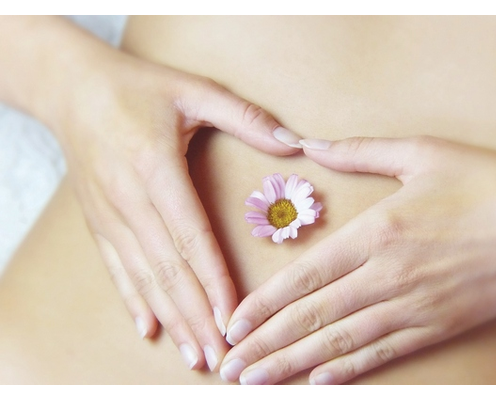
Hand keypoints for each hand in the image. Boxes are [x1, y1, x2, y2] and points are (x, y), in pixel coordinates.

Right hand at [54, 48, 301, 370]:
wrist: (73, 89)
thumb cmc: (138, 88)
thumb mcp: (194, 91)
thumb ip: (245, 118)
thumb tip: (294, 143)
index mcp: (156, 169)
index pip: (191, 237)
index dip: (214, 281)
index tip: (234, 317)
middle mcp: (129, 199)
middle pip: (168, 269)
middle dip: (197, 316)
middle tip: (222, 355)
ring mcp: (109, 215)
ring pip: (144, 277)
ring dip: (172, 319)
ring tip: (195, 354)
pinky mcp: (97, 222)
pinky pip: (116, 269)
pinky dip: (134, 301)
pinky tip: (149, 329)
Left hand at [220, 135, 495, 383]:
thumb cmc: (485, 183)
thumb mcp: (420, 153)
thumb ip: (359, 150)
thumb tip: (311, 143)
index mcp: (378, 231)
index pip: (306, 276)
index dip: (264, 304)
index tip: (234, 323)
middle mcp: (387, 275)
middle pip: (313, 316)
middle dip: (266, 345)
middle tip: (229, 366)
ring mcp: (412, 306)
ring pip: (340, 342)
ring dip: (294, 364)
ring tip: (257, 381)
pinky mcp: (436, 325)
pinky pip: (383, 353)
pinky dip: (347, 369)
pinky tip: (318, 382)